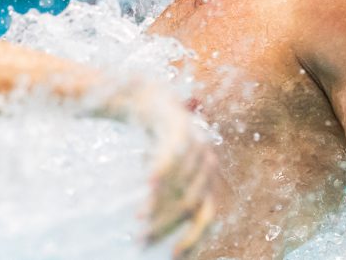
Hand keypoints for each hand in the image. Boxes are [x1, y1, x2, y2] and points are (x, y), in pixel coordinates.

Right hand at [145, 109, 216, 256]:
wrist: (153, 101)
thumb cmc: (159, 148)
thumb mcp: (166, 178)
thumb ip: (164, 203)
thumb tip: (148, 240)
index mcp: (208, 180)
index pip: (206, 217)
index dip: (193, 239)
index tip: (173, 258)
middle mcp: (207, 165)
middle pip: (190, 204)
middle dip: (167, 225)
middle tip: (142, 241)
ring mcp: (197, 144)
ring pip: (180, 183)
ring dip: (158, 204)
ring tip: (137, 219)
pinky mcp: (180, 127)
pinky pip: (172, 152)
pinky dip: (162, 169)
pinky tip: (148, 184)